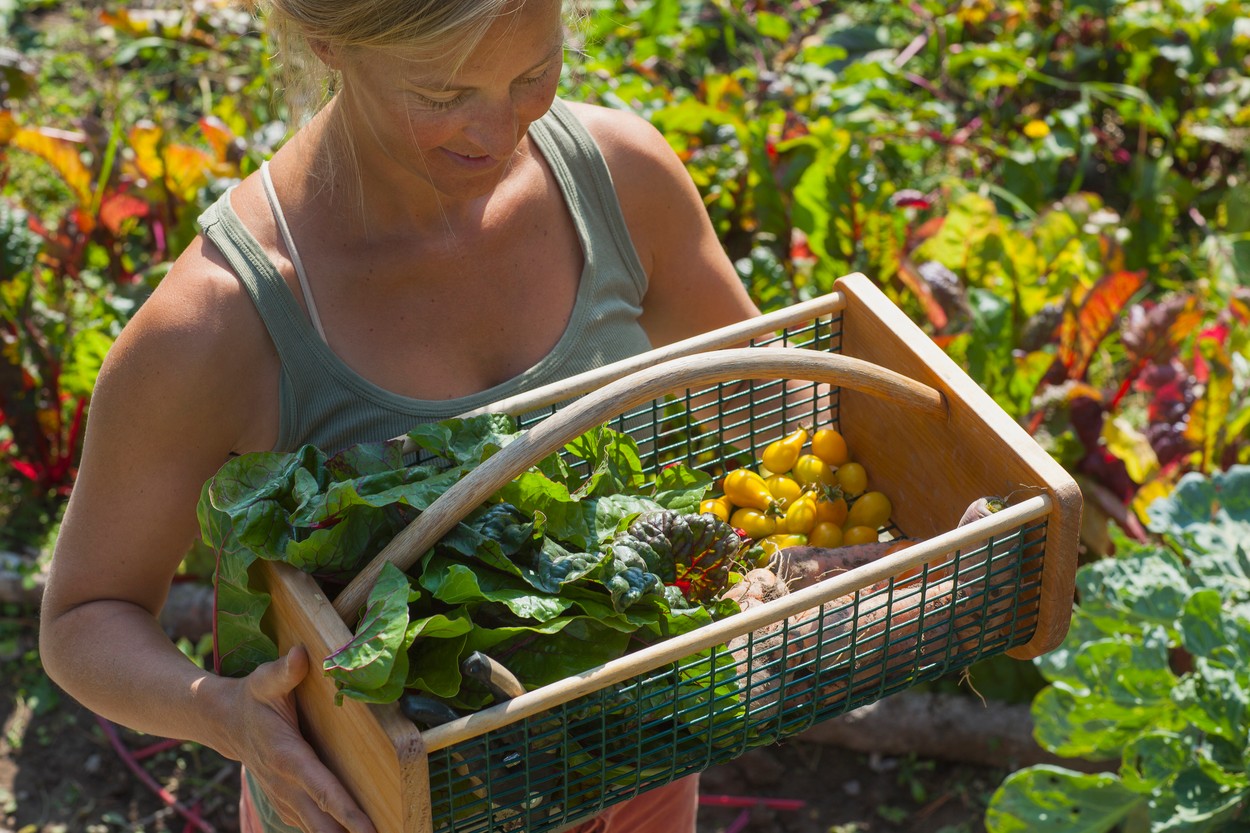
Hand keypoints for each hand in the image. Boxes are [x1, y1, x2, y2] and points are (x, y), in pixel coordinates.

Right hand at [225, 646, 377, 832]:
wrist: (225, 722)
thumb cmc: (252, 698)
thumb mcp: (266, 680)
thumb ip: (285, 671)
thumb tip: (301, 655)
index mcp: (289, 757)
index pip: (322, 789)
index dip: (346, 810)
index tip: (368, 828)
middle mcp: (287, 785)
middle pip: (322, 822)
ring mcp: (285, 799)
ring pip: (315, 829)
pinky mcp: (287, 803)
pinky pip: (310, 825)